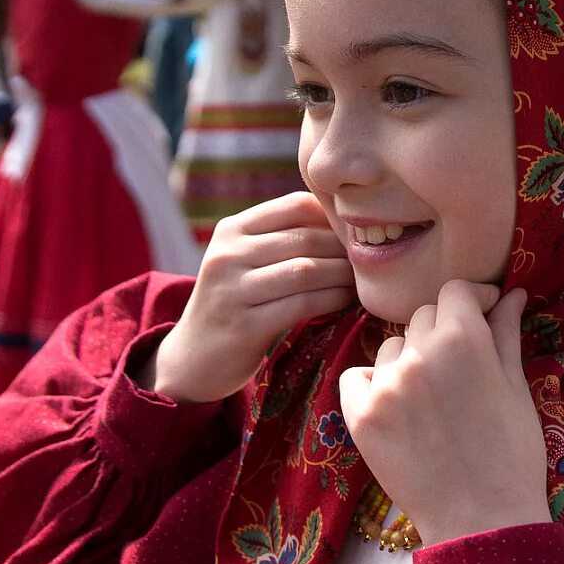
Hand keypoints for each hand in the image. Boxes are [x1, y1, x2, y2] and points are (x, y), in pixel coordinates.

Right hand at [150, 192, 354, 402]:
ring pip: (306, 270)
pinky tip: (345, 302)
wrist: (194, 359)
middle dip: (343, 250)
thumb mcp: (245, 261)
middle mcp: (227, 254)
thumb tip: (344, 219)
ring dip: (342, 276)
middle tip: (369, 263)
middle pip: (305, 239)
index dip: (332, 218)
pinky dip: (331, 300)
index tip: (355, 236)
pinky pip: (302, 304)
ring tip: (360, 283)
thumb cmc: (236, 303)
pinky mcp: (243, 325)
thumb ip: (281, 237)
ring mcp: (232, 289)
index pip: (295, 205)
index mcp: (231, 229)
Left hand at [340, 281, 548, 547]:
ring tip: (430, 401)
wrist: (482, 519)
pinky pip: (356, 378)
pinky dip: (372, 387)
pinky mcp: (360, 415)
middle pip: (423, 316)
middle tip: (459, 370)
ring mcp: (386, 383)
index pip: (455, 291)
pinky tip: (396, 411)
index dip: (471, 300)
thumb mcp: (517, 388)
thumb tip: (511, 294)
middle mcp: (420, 352)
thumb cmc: (512, 455)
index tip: (481, 313)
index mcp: (464, 338)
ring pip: (391, 348)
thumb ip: (506, 335)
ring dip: (409, 361)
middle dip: (442, 332)